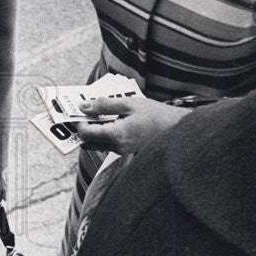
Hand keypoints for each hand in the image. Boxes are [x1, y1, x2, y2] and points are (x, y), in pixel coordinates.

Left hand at [74, 97, 189, 154]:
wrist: (179, 129)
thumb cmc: (157, 115)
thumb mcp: (129, 103)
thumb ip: (104, 105)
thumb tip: (83, 106)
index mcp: (116, 135)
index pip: (86, 133)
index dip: (78, 122)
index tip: (76, 110)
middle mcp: (117, 147)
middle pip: (88, 141)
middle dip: (83, 127)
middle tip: (82, 111)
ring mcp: (122, 151)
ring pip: (97, 143)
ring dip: (93, 129)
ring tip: (96, 112)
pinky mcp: (126, 150)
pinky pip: (108, 143)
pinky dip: (103, 132)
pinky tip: (109, 118)